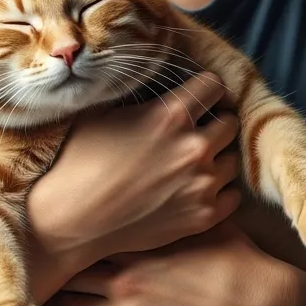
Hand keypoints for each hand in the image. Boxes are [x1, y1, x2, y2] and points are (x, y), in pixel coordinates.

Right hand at [28, 73, 240, 278]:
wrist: (72, 219)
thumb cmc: (78, 162)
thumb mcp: (104, 113)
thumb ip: (143, 98)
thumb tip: (159, 86)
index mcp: (171, 115)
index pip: (214, 85)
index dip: (207, 89)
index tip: (201, 98)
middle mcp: (194, 147)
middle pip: (230, 122)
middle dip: (216, 123)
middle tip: (197, 132)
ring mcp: (202, 184)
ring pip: (233, 160)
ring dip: (218, 158)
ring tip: (194, 165)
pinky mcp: (204, 217)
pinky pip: (233, 196)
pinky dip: (220, 191)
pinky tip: (197, 190)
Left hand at [47, 221, 289, 305]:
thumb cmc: (235, 260)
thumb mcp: (201, 222)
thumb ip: (171, 211)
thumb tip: (159, 185)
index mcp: (138, 247)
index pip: (85, 237)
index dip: (72, 232)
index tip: (61, 226)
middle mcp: (124, 282)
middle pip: (70, 271)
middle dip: (61, 264)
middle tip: (50, 258)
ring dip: (64, 297)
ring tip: (55, 289)